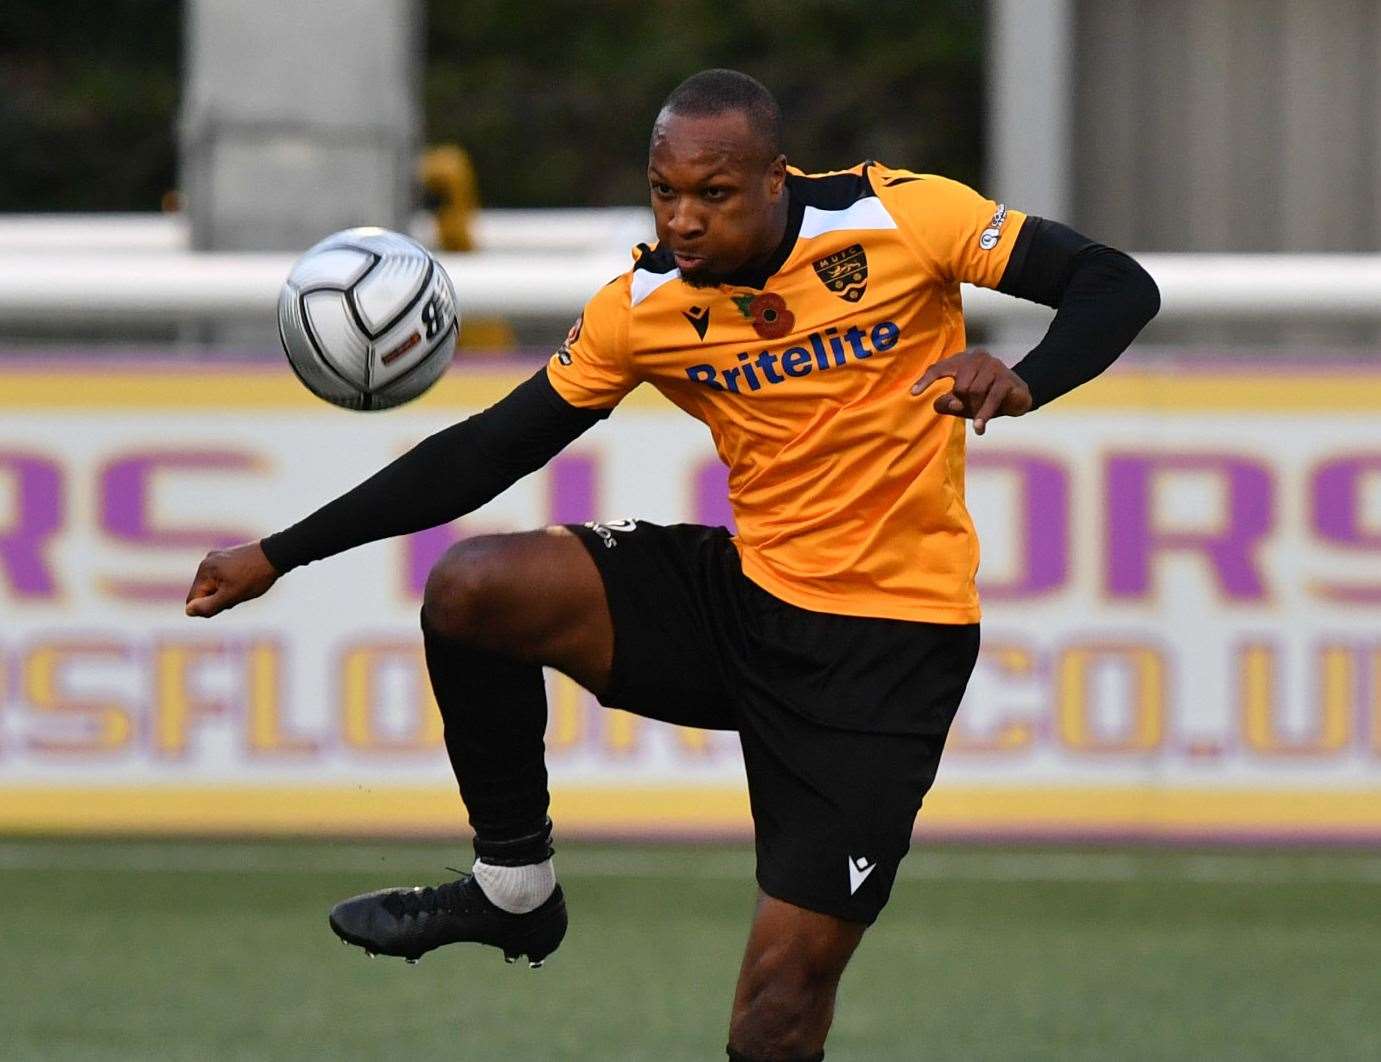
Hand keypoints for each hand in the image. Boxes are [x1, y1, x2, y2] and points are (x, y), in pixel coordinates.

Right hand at [185, 542, 279, 617]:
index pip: (193, 600)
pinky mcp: (228, 557)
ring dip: (226, 593)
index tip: (228, 600)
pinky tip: (246, 580)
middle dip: (219, 599)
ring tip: (244, 586)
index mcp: (204, 570)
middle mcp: (207, 561)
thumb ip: (209, 606)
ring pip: (214, 586)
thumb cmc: (255, 577)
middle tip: (238, 593)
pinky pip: (222, 578)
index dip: (209, 607)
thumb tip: (188, 611)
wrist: (276, 555)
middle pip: (204, 593)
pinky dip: (231, 584)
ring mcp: (217, 558)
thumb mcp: (232, 596)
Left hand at [910, 348, 1032, 434]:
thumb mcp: (962, 403)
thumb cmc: (984, 398)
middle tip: (970, 410)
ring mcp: (994, 366)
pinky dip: (984, 414)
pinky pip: (991, 398)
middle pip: (959, 385)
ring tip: (980, 418)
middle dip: (963, 402)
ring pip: (974, 391)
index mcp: (962, 360)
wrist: (1017, 397)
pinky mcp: (1006, 379)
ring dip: (976, 408)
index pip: (939, 368)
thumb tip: (943, 403)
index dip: (926, 380)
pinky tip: (980, 429)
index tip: (913, 393)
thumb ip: (948, 403)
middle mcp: (977, 358)